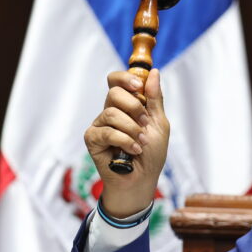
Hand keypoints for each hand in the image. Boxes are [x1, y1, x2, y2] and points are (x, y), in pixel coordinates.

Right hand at [83, 69, 168, 216]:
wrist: (143, 179)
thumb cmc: (151, 154)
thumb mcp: (159, 123)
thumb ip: (154, 99)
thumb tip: (154, 72)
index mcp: (125, 105)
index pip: (116, 81)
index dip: (125, 78)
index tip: (138, 86)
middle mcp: (110, 112)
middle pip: (114, 92)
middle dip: (134, 107)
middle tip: (144, 123)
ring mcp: (100, 125)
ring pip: (111, 113)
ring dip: (132, 129)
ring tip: (141, 142)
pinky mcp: (92, 139)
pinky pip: (107, 131)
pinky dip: (124, 141)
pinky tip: (133, 150)